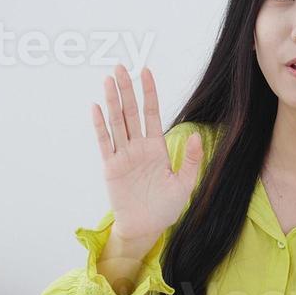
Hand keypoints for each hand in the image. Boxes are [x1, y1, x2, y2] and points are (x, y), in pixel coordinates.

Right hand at [88, 64, 204, 253]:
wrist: (146, 227)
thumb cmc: (165, 208)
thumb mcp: (185, 184)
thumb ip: (193, 160)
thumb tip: (200, 135)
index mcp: (156, 148)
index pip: (151, 113)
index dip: (149, 92)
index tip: (146, 71)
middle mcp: (138, 147)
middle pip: (130, 112)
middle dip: (126, 89)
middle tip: (120, 67)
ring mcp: (123, 156)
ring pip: (116, 122)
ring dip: (112, 101)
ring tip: (108, 80)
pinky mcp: (111, 167)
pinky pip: (105, 143)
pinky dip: (100, 125)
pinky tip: (96, 108)